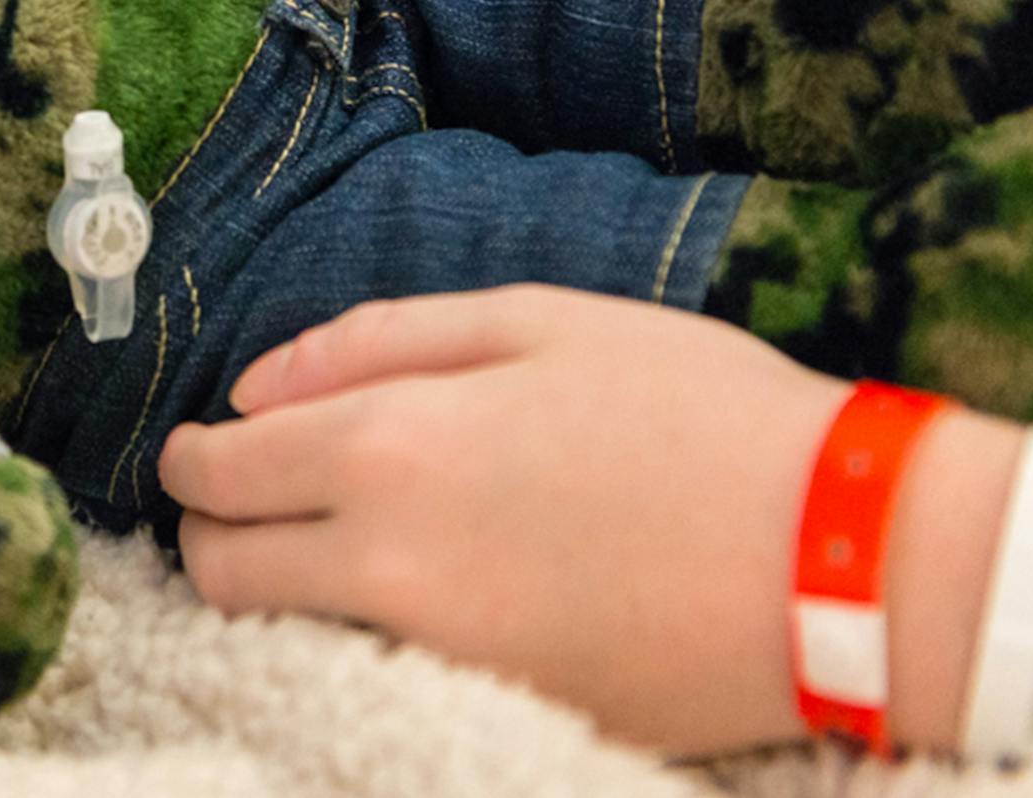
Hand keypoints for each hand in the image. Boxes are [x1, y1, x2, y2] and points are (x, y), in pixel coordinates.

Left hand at [158, 286, 1020, 755]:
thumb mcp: (537, 323)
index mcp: (389, 444)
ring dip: (260, 588)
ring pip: (272, 635)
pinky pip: (361, 677)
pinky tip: (391, 599)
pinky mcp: (487, 710)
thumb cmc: (694, 410)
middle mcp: (386, 560)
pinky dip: (340, 640)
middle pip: (219, 566)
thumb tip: (255, 384)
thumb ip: (377, 341)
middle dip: (208, 527)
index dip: (190, 458)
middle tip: (241, 501)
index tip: (202, 448)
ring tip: (306, 547)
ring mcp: (434, 654)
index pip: (216, 471)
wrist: (842, 555)